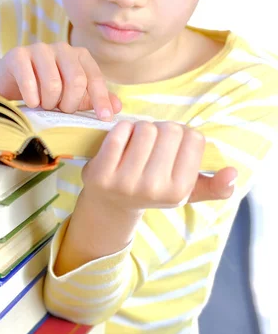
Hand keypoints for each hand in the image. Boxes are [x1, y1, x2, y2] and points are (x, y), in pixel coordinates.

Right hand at [0, 42, 121, 119]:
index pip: (94, 78)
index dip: (101, 100)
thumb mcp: (71, 94)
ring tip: (45, 105)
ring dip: (49, 102)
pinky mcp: (18, 55)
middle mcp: (62, 48)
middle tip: (61, 110)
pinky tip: (31, 103)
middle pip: (76, 81)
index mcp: (79, 55)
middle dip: (70, 103)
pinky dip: (32, 98)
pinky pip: (29, 81)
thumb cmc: (44, 88)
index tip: (105, 118)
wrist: (8, 80)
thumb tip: (117, 108)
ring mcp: (39, 49)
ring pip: (52, 83)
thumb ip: (92, 98)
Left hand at [81, 121, 236, 211]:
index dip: (183, 135)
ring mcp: (125, 182)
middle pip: (170, 130)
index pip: (193, 138)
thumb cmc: (153, 190)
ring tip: (138, 142)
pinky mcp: (101, 173)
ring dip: (142, 128)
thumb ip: (214, 186)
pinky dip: (122, 129)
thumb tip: (232, 174)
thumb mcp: (185, 192)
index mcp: (179, 190)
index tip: (172, 145)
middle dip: (162, 130)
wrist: (110, 205)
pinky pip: (119, 132)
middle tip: (153, 142)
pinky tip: (122, 140)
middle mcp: (153, 188)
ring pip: (145, 128)